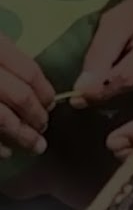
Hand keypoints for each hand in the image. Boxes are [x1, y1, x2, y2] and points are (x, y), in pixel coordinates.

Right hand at [0, 34, 55, 157]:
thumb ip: (7, 57)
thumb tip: (34, 86)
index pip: (30, 73)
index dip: (45, 92)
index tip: (51, 104)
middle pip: (20, 97)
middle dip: (36, 115)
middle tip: (44, 126)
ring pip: (3, 118)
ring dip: (22, 135)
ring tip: (36, 146)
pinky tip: (6, 152)